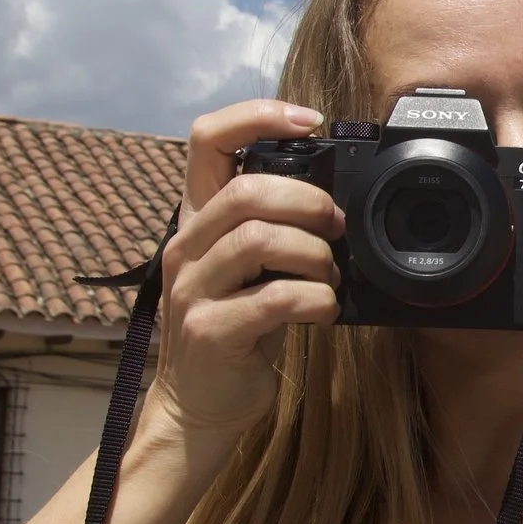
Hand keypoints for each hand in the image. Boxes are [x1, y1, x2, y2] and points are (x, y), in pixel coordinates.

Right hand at [147, 99, 345, 447]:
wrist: (198, 406)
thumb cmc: (237, 330)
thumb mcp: (248, 270)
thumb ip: (272, 230)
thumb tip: (335, 201)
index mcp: (197, 221)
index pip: (207, 140)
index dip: (256, 117)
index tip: (309, 123)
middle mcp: (186, 247)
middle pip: (246, 191)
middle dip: (308, 201)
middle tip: (336, 227)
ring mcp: (193, 290)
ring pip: (259, 239)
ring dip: (314, 254)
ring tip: (328, 276)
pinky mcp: (211, 331)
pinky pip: (275, 298)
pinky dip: (316, 300)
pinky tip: (323, 310)